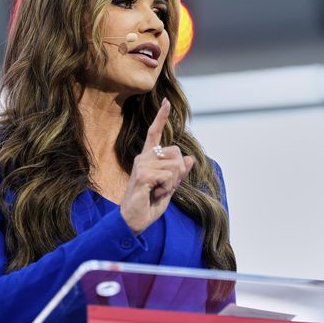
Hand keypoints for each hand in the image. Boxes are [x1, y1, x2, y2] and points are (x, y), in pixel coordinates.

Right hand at [119, 98, 194, 234]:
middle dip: (178, 173)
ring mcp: (141, 164)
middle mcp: (143, 157)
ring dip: (173, 183)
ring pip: (175, 166)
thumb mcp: (169, 187)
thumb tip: (189, 159)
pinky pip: (168, 177)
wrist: (134, 220)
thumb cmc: (149, 204)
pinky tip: (154, 194)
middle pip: (176, 153)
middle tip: (165, 187)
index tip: (166, 102)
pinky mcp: (142, 174)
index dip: (161, 117)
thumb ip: (178, 173)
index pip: (154, 133)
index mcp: (148, 158)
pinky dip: (167, 189)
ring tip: (158, 191)